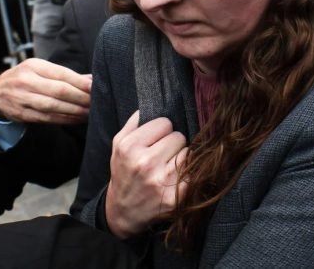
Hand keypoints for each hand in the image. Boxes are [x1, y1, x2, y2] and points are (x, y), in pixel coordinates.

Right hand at [0, 58, 90, 123]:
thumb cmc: (26, 77)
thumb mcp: (41, 69)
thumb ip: (65, 74)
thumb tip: (92, 79)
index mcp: (34, 66)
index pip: (62, 74)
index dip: (80, 82)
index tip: (95, 87)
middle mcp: (27, 81)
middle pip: (59, 91)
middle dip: (81, 98)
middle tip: (96, 102)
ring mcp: (22, 99)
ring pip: (53, 106)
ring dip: (74, 111)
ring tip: (89, 113)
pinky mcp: (21, 114)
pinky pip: (46, 118)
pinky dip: (64, 120)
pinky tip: (76, 119)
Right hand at [105, 111, 187, 237]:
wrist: (122, 212)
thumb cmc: (124, 173)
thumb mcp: (119, 145)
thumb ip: (135, 121)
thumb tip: (156, 102)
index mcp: (130, 147)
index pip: (165, 123)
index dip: (162, 131)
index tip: (156, 141)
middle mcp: (145, 163)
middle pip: (179, 137)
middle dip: (173, 144)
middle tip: (162, 156)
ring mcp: (161, 181)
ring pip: (188, 153)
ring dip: (182, 158)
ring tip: (168, 167)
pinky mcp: (175, 197)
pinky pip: (194, 173)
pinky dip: (189, 174)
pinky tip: (177, 179)